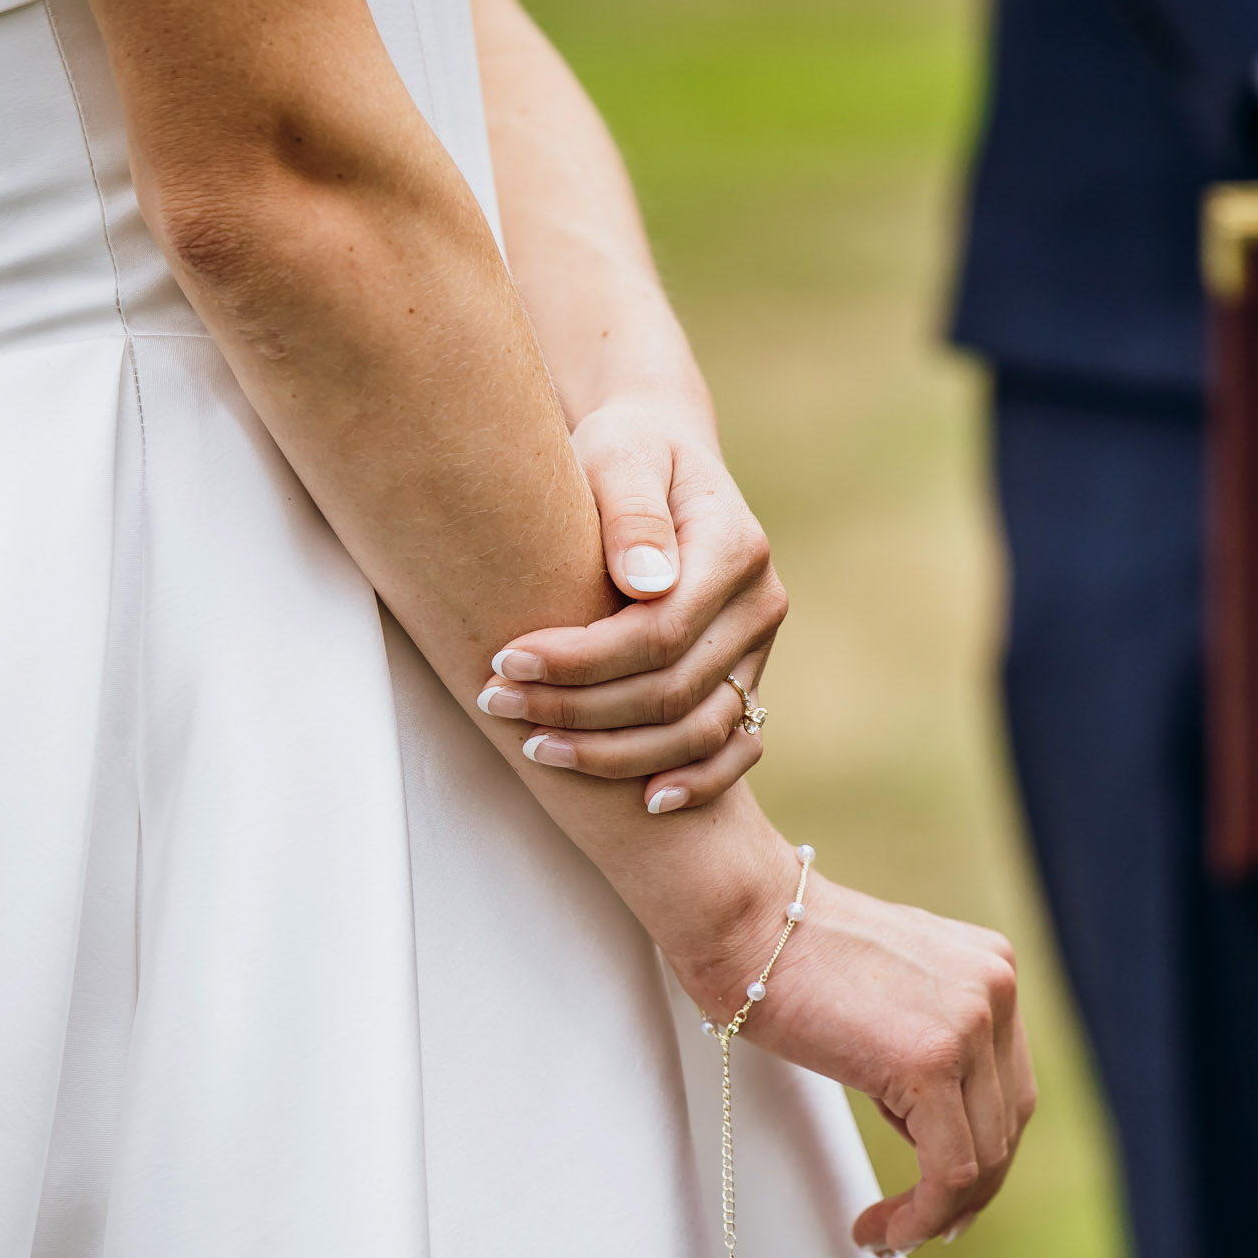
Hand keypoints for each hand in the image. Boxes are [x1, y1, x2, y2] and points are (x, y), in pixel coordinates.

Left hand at [474, 397, 786, 814]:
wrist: (659, 460)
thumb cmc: (626, 453)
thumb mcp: (619, 454)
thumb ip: (630, 509)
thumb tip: (645, 582)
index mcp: (737, 548)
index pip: (659, 632)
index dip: (582, 660)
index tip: (507, 658)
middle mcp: (761, 604)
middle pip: (672, 690)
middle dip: (580, 709)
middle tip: (497, 704)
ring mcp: (758, 649)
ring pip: (699, 731)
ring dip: (616, 755)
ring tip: (536, 748)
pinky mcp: (747, 678)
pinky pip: (737, 748)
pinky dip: (698, 782)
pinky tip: (645, 803)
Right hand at [668, 847, 1033, 1256]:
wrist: (742, 918)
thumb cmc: (781, 951)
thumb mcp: (882, 986)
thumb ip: (920, 1034)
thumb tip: (922, 1115)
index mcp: (989, 968)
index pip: (1007, 1082)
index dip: (982, 1148)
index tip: (945, 1195)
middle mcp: (995, 990)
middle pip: (1007, 1121)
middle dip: (969, 1188)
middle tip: (922, 1227)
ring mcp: (971, 1023)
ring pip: (983, 1155)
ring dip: (938, 1211)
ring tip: (887, 1233)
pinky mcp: (932, 1060)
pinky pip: (948, 1169)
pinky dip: (922, 1215)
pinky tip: (882, 1229)